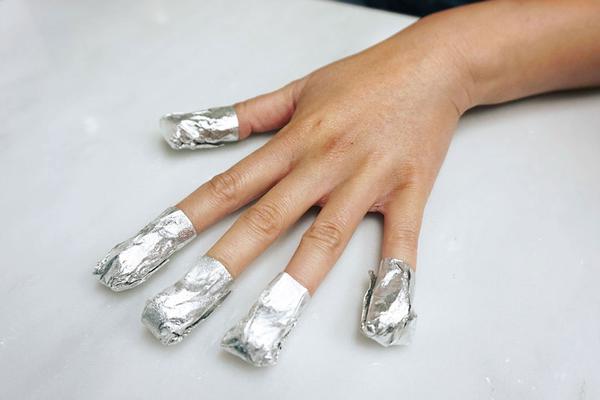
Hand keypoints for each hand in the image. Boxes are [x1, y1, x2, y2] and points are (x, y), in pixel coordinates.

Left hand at [177, 31, 469, 293]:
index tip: (159, 246)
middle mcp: (324, 164)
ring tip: (268, 322)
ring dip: (295, 281)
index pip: (231, 185)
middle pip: (266, 219)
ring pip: (325, 236)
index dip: (190, 217)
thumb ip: (247, 113)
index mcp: (294, 140)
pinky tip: (381, 315)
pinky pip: (401, 239)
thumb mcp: (300, 87)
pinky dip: (393, 277)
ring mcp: (367, 180)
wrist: (432, 66)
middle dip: (225, 262)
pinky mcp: (409, 192)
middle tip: (190, 301)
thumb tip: (194, 125)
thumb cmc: (365, 77)